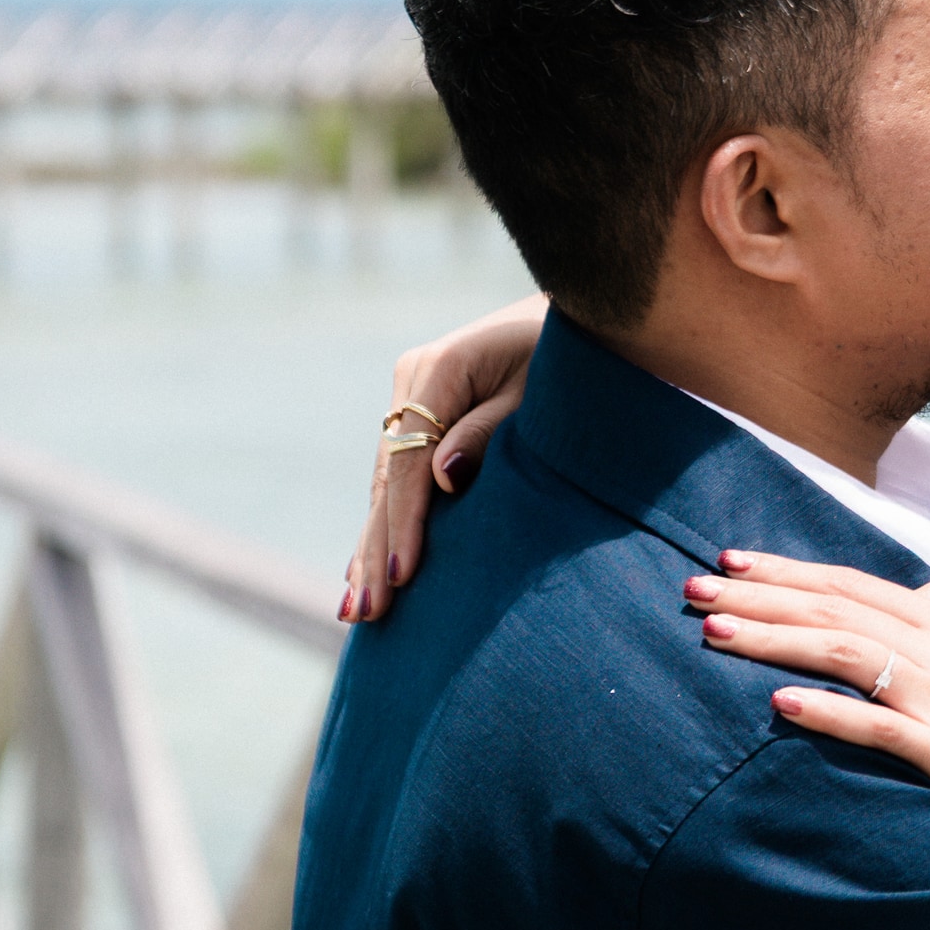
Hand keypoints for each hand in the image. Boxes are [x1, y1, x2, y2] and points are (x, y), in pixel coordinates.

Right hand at [337, 293, 544, 623]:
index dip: (405, 521)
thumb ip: (491, 432)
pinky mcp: (418, 415)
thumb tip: (443, 479)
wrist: (572, 317)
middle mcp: (412, 381)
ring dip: (371, 545)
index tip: (402, 575)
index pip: (410, 459)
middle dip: (375, 547)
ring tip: (357, 608)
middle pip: (387, 476)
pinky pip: (395, 477)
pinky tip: (366, 568)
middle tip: (365, 612)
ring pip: (383, 482)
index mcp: (440, 367)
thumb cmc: (566, 357)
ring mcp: (409, 397)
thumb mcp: (541, 388)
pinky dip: (384, 523)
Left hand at [690, 550, 929, 865]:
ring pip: (846, 654)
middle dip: (762, 596)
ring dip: (776, 639)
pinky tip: (778, 704)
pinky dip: (827, 712)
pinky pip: (880, 725)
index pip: (854, 583)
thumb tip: (911, 596)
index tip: (732, 562)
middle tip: (696, 589)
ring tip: (716, 633)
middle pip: (837, 610)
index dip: (789, 570)